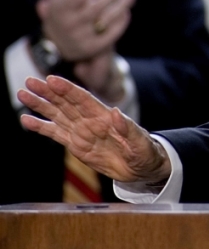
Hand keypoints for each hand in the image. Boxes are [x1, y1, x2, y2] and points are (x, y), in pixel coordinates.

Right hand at [17, 75, 170, 184]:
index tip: (51, 79)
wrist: (141, 168)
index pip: (83, 99)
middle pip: (65, 102)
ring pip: (57, 114)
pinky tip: (27, 120)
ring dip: (40, 105)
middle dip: (48, 92)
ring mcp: (82, 131)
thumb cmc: (145, 152)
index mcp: (105, 116)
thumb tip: (116, 112)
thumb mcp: (140, 142)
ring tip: (22, 94)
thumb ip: (128, 128)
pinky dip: (41, 127)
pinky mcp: (76, 145)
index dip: (67, 89)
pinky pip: (56, 134)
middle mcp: (91, 120)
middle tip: (30, 81)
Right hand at [36, 0, 135, 62]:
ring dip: (121, 6)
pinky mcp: (92, 48)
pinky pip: (111, 33)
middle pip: (95, 7)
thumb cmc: (62, 13)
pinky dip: (121, 21)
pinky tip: (126, 11)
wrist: (57, 45)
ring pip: (105, 20)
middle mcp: (68, 25)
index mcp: (59, 10)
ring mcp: (80, 38)